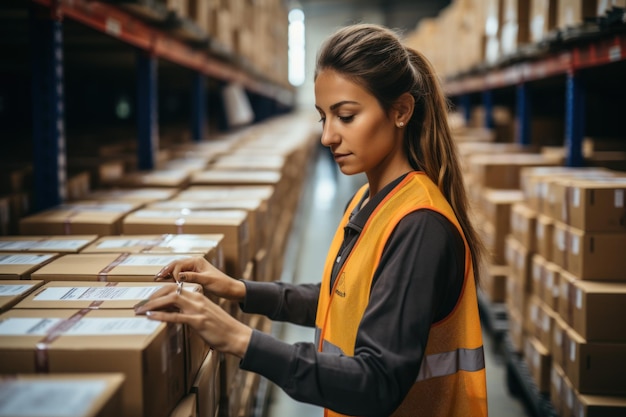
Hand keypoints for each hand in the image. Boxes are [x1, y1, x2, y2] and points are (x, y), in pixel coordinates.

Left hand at [134, 283, 251, 357]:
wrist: (236, 335)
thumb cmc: (221, 327)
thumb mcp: (205, 314)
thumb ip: (191, 310)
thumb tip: (173, 312)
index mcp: (199, 296)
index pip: (174, 288)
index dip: (159, 292)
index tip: (148, 300)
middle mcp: (197, 299)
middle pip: (170, 291)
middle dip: (152, 297)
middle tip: (140, 305)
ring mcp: (198, 309)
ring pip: (171, 300)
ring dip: (153, 304)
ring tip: (140, 310)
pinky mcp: (198, 321)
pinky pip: (176, 317)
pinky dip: (161, 316)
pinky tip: (150, 317)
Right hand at [155, 256, 245, 301]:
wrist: (230, 289)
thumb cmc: (222, 284)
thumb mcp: (207, 280)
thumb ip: (193, 277)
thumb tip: (179, 276)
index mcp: (197, 261)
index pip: (179, 264)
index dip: (174, 273)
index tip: (173, 283)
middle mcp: (194, 262)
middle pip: (176, 264)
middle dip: (166, 270)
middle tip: (156, 277)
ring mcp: (194, 268)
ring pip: (177, 269)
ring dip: (168, 273)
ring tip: (158, 279)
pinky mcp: (194, 275)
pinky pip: (181, 275)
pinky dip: (173, 278)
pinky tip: (168, 283)